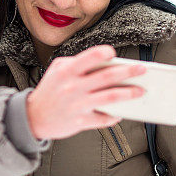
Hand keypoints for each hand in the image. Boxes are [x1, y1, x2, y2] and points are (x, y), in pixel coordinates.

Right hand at [26, 45, 144, 139]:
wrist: (32, 116)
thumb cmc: (49, 90)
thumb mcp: (57, 69)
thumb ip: (78, 63)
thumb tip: (106, 63)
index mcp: (67, 71)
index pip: (90, 57)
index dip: (104, 53)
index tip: (115, 53)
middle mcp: (73, 87)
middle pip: (107, 77)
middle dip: (128, 72)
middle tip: (143, 70)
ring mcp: (78, 105)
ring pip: (110, 97)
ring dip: (129, 94)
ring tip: (141, 91)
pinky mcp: (80, 122)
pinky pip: (104, 118)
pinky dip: (115, 116)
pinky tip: (122, 112)